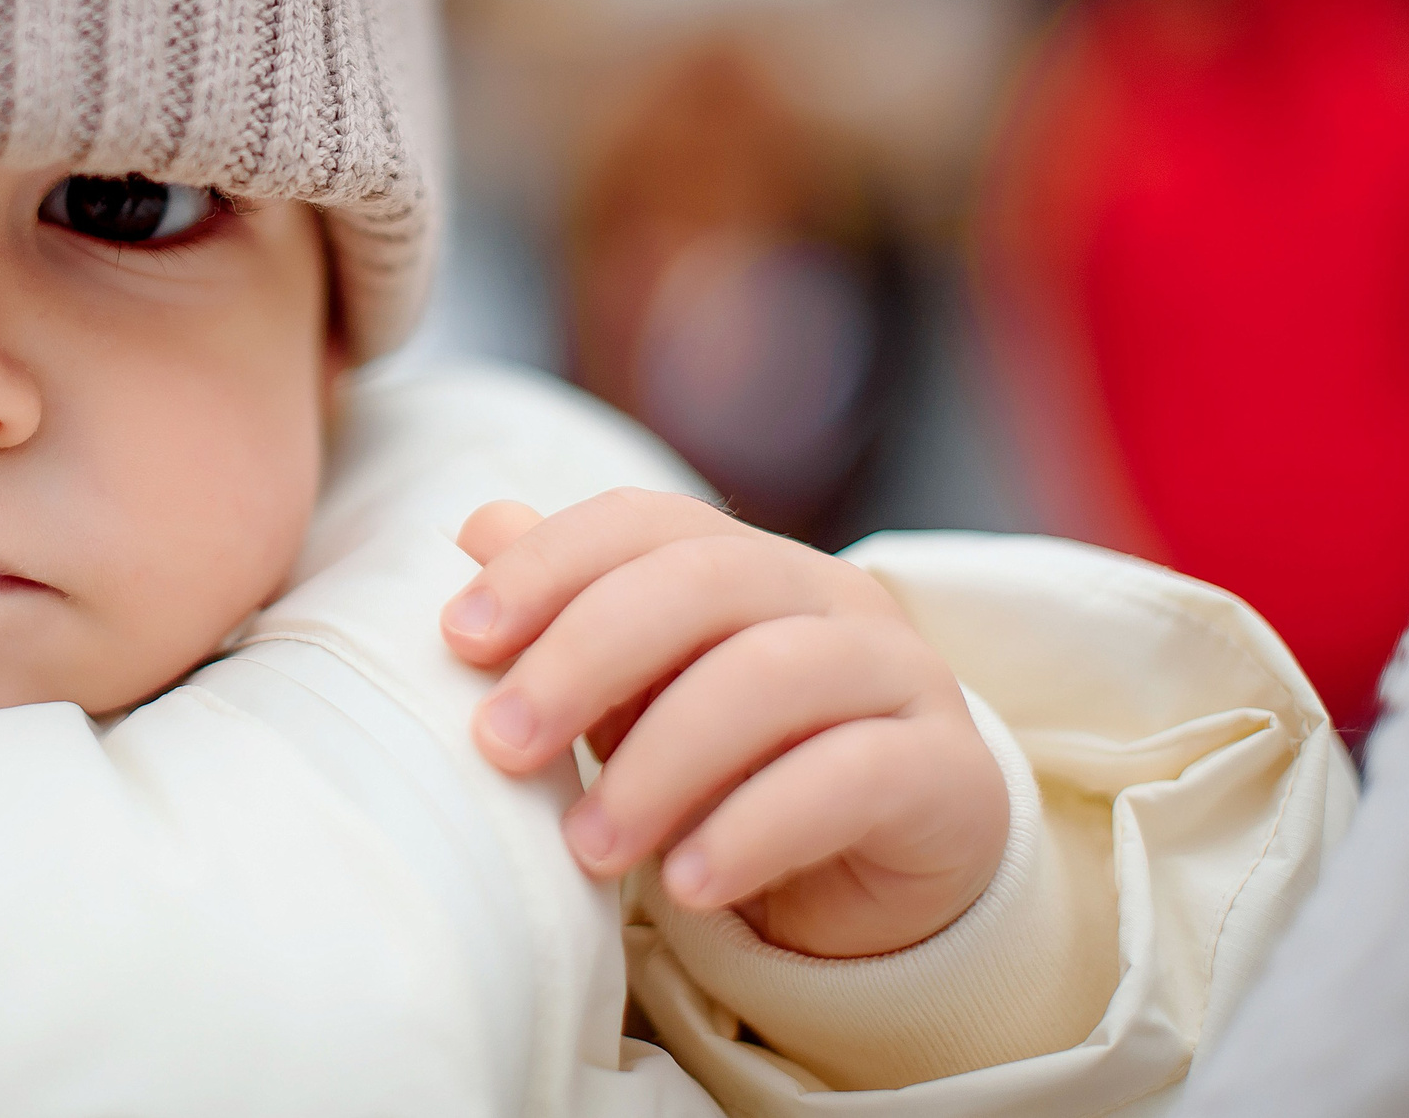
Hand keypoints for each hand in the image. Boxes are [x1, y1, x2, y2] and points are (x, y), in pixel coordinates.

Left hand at [440, 489, 1008, 957]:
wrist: (882, 879)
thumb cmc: (737, 769)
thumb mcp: (641, 696)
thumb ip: (572, 613)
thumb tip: (481, 525)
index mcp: (746, 561)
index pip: (643, 522)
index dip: (546, 565)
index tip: (458, 638)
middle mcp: (831, 595)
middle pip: (704, 582)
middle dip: (585, 657)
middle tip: (500, 745)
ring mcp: (902, 675)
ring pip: (773, 676)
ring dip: (660, 762)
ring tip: (586, 847)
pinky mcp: (949, 774)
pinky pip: (853, 778)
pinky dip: (756, 830)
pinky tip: (687, 886)